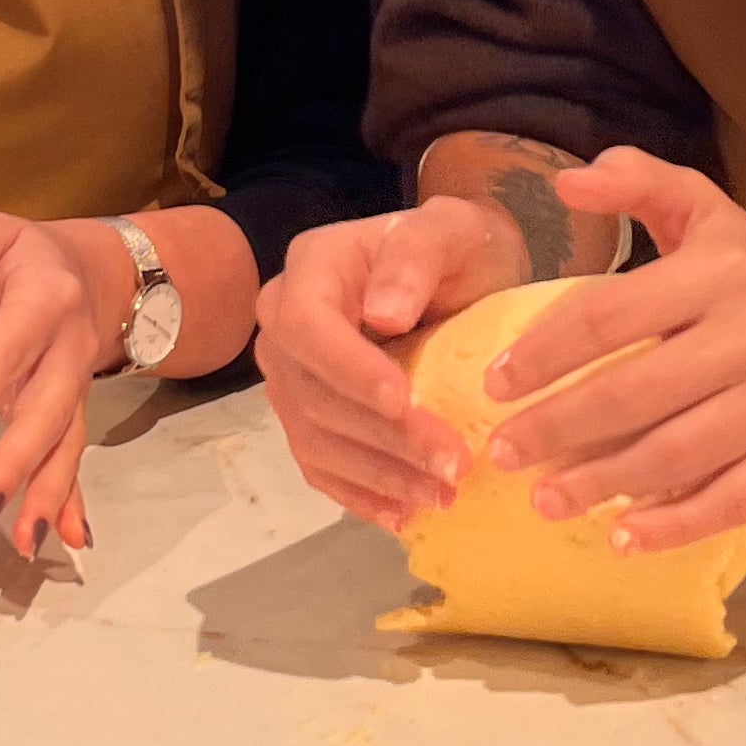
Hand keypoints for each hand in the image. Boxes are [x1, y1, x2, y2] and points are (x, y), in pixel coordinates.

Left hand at [0, 212, 120, 560]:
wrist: (85, 267)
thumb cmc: (15, 252)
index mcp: (42, 297)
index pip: (10, 351)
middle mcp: (68, 346)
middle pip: (47, 409)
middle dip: (17, 464)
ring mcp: (74, 383)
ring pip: (65, 441)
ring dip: (46, 493)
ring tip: (22, 541)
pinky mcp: (70, 411)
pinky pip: (74, 455)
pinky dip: (74, 499)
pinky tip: (70, 539)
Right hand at [252, 198, 518, 533]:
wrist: (461, 276)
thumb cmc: (458, 248)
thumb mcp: (453, 231)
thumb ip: (417, 256)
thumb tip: (382, 315)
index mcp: (311, 269)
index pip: (307, 324)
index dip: (348, 369)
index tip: (403, 401)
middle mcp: (284, 323)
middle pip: (312, 393)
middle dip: (382, 436)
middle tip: (452, 463)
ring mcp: (292, 376)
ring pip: (316, 438)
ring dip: (378, 475)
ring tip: (441, 494)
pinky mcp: (309, 418)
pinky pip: (320, 466)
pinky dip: (360, 494)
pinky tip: (403, 513)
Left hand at [476, 149, 745, 553]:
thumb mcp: (704, 208)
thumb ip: (637, 181)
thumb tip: (566, 181)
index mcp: (721, 267)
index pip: (612, 315)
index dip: (546, 353)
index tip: (494, 384)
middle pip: (639, 392)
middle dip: (560, 428)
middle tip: (503, 453)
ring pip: (684, 452)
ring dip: (606, 483)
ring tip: (546, 500)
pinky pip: (742, 496)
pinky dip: (681, 523)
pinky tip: (625, 536)